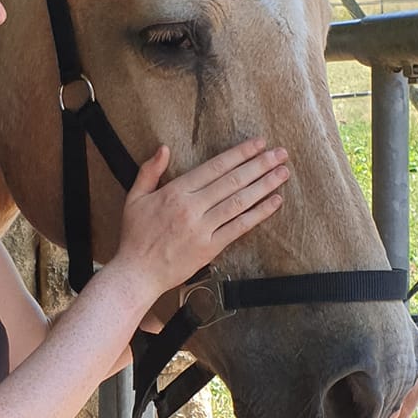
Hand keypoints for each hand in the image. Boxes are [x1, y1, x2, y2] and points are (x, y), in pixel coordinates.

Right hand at [112, 138, 288, 299]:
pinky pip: (239, 227)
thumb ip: (149, 172)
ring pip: (239, 202)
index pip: (215, 167)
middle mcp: (191, 207)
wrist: (136, 273)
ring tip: (282, 173)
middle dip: (259, 165)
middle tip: (280, 154)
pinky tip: (274, 202)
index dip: (240, 154)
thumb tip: (164, 148)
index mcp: (175, 192)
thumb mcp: (134, 198)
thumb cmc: (135, 237)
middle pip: (232, 181)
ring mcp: (202, 228)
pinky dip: (258, 214)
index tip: (258, 144)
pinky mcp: (210, 248)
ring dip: (264, 185)